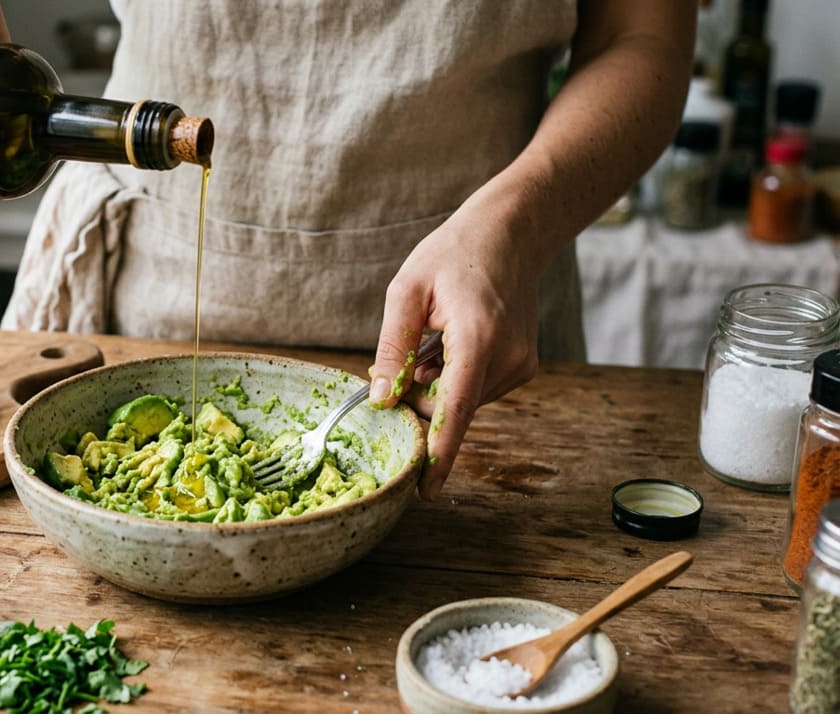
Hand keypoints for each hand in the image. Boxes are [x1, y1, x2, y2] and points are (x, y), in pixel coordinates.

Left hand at [368, 202, 542, 500]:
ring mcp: (521, 366)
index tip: (426, 490)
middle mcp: (507, 359)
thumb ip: (392, 348)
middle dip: (417, 399)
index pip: (455, 408)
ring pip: (461, 401)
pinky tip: (452, 344)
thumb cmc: (454, 254)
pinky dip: (455, 379)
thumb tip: (381, 397)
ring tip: (434, 340)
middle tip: (401, 365)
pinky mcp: (524, 368)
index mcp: (477, 338)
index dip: (439, 453)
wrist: (511, 233)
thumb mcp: (407, 291)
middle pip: (450, 407)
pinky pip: (476, 390)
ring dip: (436, 386)